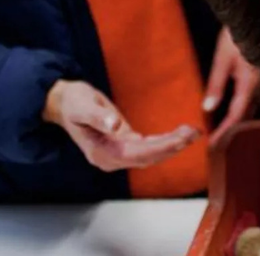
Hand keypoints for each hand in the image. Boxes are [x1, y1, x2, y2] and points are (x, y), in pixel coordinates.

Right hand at [44, 80, 198, 171]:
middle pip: (147, 157)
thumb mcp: (82, 105)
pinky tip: (179, 136)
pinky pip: (147, 148)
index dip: (161, 147)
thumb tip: (114, 126)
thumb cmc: (72, 102)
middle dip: (172, 147)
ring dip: (172, 145)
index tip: (181, 139)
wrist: (64, 103)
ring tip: (192, 132)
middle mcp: (110, 158)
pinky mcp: (123, 146)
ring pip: (149, 155)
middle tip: (194, 132)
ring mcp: (117, 154)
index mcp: (101, 152)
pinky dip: (164, 142)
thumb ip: (98, 116)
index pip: (136, 154)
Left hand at [204, 27, 259, 148]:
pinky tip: (230, 106)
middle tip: (216, 139)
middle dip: (230, 128)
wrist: (255, 17)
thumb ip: (216, 85)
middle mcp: (258, 86)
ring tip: (220, 127)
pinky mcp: (259, 74)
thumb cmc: (237, 37)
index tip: (213, 143)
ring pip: (249, 105)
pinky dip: (240, 106)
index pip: (237, 115)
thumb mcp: (222, 60)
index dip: (225, 131)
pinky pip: (250, 96)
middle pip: (245, 113)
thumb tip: (207, 108)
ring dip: (235, 118)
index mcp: (249, 84)